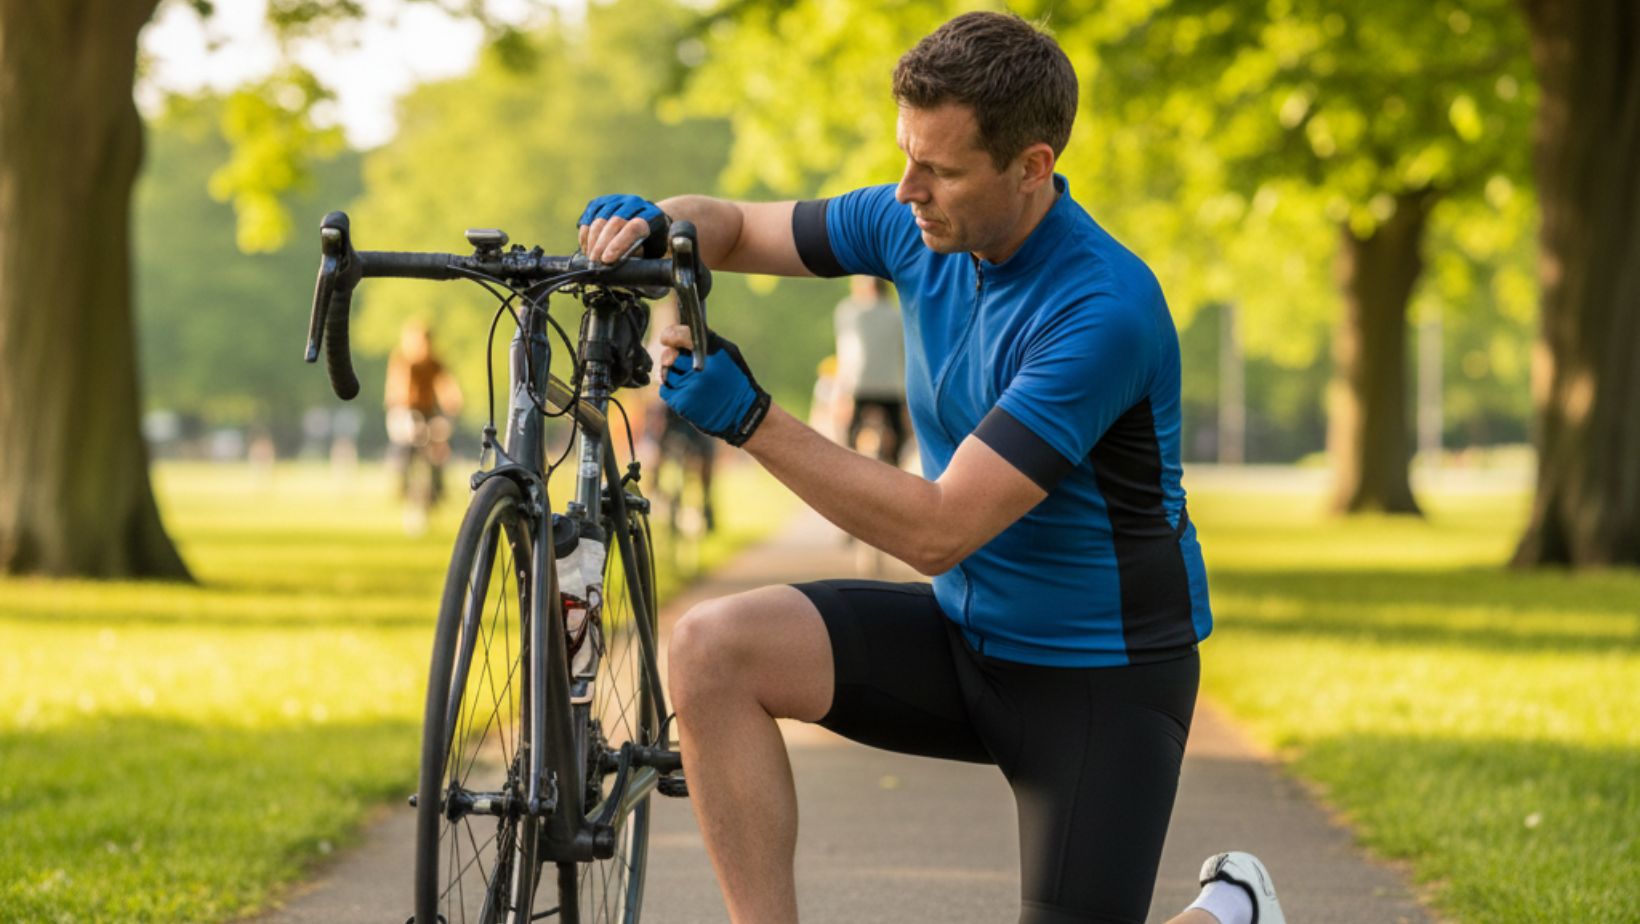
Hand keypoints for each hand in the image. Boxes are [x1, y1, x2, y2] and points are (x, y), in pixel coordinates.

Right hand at [578, 194, 670, 262]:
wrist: (647, 220)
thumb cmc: (649, 241)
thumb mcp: (650, 250)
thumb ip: (635, 254)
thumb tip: (614, 262)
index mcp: (651, 216)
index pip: (632, 228)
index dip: (617, 245)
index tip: (606, 260)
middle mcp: (633, 203)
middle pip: (612, 223)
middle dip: (601, 246)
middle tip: (595, 262)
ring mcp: (616, 200)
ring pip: (597, 221)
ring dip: (591, 242)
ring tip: (591, 258)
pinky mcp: (601, 202)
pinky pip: (588, 218)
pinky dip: (585, 235)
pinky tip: (587, 248)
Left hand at [657, 325, 770, 446]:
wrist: (744, 413)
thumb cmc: (737, 380)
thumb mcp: (729, 352)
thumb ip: (706, 341)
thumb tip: (681, 334)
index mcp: (711, 351)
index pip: (679, 335)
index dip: (670, 336)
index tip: (667, 339)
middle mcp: (698, 367)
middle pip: (670, 355)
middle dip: (672, 358)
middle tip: (679, 364)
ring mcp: (689, 385)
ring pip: (667, 373)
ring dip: (673, 376)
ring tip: (689, 383)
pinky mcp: (682, 402)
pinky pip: (666, 390)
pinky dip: (672, 391)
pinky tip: (687, 394)